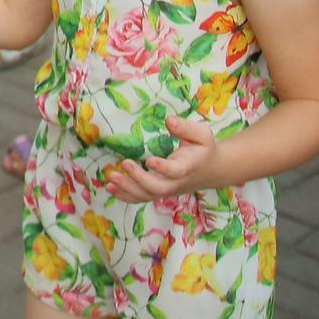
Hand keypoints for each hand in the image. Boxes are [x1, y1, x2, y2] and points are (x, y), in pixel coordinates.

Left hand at [103, 115, 220, 201]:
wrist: (209, 171)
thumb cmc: (203, 149)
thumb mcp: (202, 134)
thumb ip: (187, 128)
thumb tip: (169, 121)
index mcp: (188, 166)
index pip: (176, 171)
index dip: (164, 168)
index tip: (150, 160)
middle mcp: (176, 182)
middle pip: (158, 188)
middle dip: (139, 179)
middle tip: (124, 164)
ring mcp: (166, 189)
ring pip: (147, 195)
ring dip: (127, 188)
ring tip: (110, 177)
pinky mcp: (158, 192)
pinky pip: (141, 198)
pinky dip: (125, 195)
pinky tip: (110, 187)